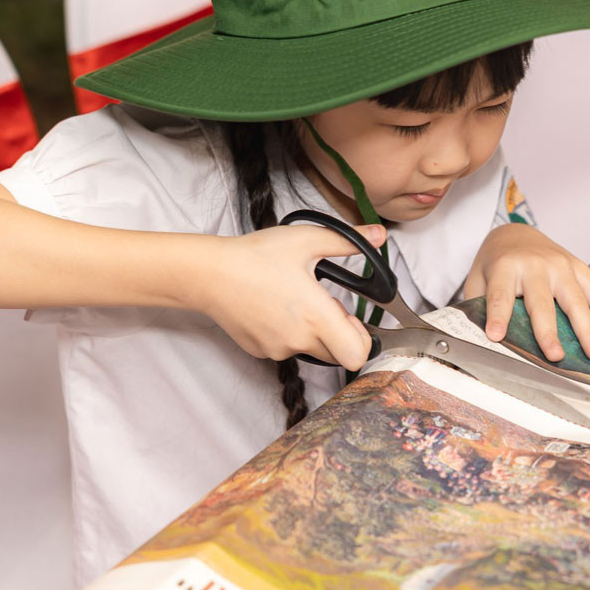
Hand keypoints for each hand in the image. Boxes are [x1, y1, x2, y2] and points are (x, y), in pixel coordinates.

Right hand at [198, 222, 388, 370]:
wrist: (209, 274)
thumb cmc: (255, 256)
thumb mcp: (307, 239)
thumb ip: (350, 240)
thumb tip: (380, 234)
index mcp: (316, 316)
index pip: (357, 354)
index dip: (363, 340)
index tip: (352, 318)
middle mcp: (299, 339)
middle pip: (338, 355)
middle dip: (340, 334)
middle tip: (326, 306)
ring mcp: (277, 349)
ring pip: (311, 351)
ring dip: (314, 333)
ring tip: (296, 301)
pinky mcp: (260, 351)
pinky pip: (286, 349)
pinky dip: (289, 334)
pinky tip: (275, 308)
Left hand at [464, 224, 589, 361]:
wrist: (515, 233)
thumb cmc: (495, 264)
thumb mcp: (478, 280)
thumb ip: (479, 307)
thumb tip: (482, 344)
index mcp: (505, 266)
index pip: (500, 295)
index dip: (498, 316)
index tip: (496, 337)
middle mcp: (536, 264)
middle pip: (542, 302)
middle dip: (548, 330)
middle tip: (555, 356)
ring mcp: (561, 265)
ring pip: (576, 300)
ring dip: (587, 329)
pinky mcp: (579, 268)